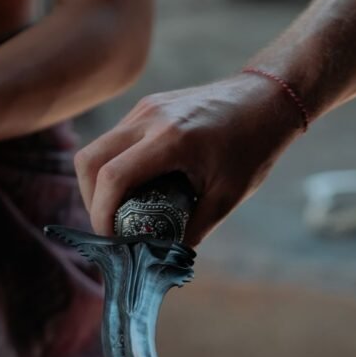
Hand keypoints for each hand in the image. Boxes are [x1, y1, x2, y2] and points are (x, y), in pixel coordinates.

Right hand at [74, 73, 302, 245]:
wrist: (266, 98)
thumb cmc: (253, 147)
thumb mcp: (227, 197)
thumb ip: (193, 230)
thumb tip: (162, 258)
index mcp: (170, 140)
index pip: (111, 177)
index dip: (101, 215)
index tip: (112, 240)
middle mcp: (149, 118)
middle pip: (88, 161)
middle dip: (91, 201)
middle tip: (110, 228)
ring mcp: (145, 108)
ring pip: (97, 148)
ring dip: (100, 184)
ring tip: (122, 211)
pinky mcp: (147, 106)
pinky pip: (115, 139)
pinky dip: (114, 167)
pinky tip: (137, 187)